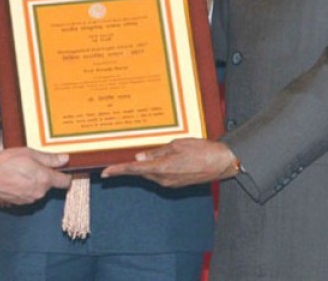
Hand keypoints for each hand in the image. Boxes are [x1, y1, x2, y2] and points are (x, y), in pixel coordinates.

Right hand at [0, 147, 70, 205]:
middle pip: (50, 184)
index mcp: (45, 179)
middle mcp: (40, 192)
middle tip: (33, 164)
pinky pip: (28, 194)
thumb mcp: (30, 153)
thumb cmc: (7, 163)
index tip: (63, 170)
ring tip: (22, 171)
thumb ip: (49, 158)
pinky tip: (15, 179)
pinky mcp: (20, 203)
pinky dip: (25, 188)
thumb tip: (65, 159)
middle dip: (44, 175)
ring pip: (38, 189)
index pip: (65, 182)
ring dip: (34, 182)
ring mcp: (30, 199)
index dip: (66, 175)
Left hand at [101, 138, 239, 187]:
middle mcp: (164, 179)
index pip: (134, 170)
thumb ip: (157, 152)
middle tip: (127, 155)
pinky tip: (164, 158)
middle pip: (141, 172)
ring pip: (151, 173)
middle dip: (134, 164)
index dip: (118, 170)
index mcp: (162, 168)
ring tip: (157, 151)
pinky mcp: (176, 183)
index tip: (105, 173)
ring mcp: (170, 183)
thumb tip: (140, 159)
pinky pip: (161, 175)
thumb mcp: (176, 145)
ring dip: (148, 164)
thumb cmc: (201, 150)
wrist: (222, 163)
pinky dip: (157, 167)